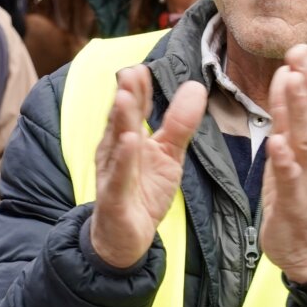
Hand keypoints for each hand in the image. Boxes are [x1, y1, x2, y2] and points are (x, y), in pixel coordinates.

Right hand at [90, 66, 206, 268]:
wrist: (125, 238)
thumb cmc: (143, 192)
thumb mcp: (168, 155)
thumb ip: (179, 123)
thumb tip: (195, 86)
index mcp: (126, 139)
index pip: (133, 110)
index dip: (139, 90)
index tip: (144, 67)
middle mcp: (114, 153)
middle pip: (121, 121)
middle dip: (127, 98)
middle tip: (131, 72)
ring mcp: (112, 175)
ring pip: (116, 144)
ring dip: (121, 120)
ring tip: (127, 97)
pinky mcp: (114, 198)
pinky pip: (118, 177)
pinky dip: (123, 160)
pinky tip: (129, 142)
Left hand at [259, 45, 306, 282]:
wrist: (305, 246)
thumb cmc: (297, 192)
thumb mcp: (291, 147)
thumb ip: (289, 114)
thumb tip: (287, 73)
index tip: (301, 46)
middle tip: (300, 51)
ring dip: (299, 109)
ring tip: (291, 82)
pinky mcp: (294, 202)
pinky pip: (291, 178)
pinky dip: (285, 159)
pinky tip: (277, 141)